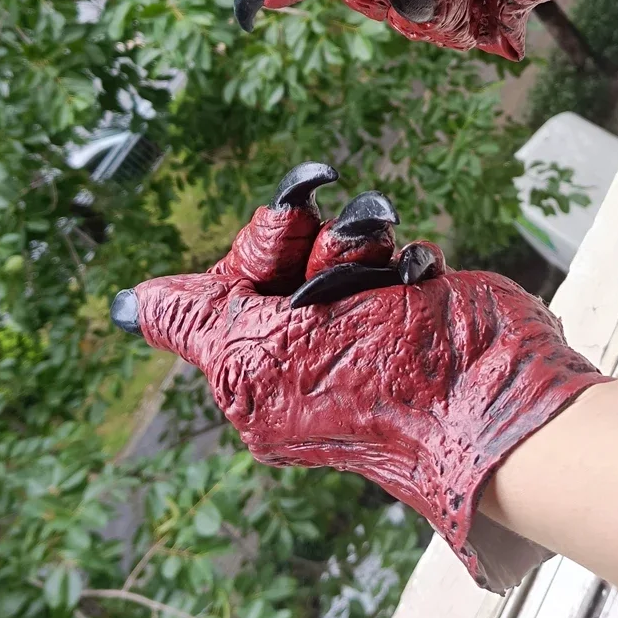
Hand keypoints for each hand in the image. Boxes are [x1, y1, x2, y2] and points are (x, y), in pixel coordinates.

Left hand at [110, 162, 608, 589]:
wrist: (487, 394)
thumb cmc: (371, 382)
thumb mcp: (262, 351)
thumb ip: (197, 318)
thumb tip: (130, 306)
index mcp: (253, 366)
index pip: (229, 278)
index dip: (259, 243)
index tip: (288, 224)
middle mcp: (303, 343)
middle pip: (285, 249)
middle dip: (316, 239)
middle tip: (345, 260)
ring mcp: (361, 322)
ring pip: (341, 239)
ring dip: (365, 244)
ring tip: (388, 277)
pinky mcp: (410, 302)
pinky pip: (393, 250)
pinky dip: (406, 258)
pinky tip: (420, 282)